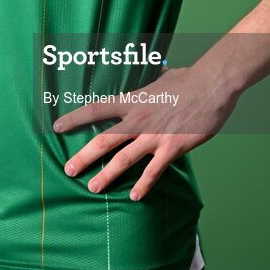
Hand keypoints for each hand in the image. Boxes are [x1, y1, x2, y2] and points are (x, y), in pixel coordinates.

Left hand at [53, 66, 238, 200]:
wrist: (212, 85)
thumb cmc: (190, 79)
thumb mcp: (164, 77)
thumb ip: (154, 82)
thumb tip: (158, 74)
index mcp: (133, 101)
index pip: (96, 109)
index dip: (74, 118)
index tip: (57, 126)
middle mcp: (138, 120)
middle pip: (103, 140)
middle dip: (83, 156)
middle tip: (68, 170)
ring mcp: (154, 135)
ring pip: (123, 159)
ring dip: (106, 175)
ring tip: (92, 188)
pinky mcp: (172, 148)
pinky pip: (153, 171)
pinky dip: (143, 185)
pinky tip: (134, 196)